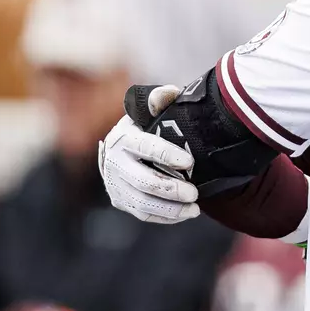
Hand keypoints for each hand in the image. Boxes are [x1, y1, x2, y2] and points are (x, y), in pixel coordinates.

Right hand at [97, 85, 198, 223]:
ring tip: (195, 208)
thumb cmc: (147, 127)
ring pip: (142, 203)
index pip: (145, 147)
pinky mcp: (120, 200)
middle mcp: (114, 162)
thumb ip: (160, 100)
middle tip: (195, 192)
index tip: (190, 162)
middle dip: (171, 189)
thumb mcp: (150, 111)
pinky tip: (185, 213)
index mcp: (124, 138)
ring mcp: (115, 184)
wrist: (125, 150)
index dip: (166, 155)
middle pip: (143, 181)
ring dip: (170, 208)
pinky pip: (143, 214)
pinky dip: (165, 217)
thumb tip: (170, 93)